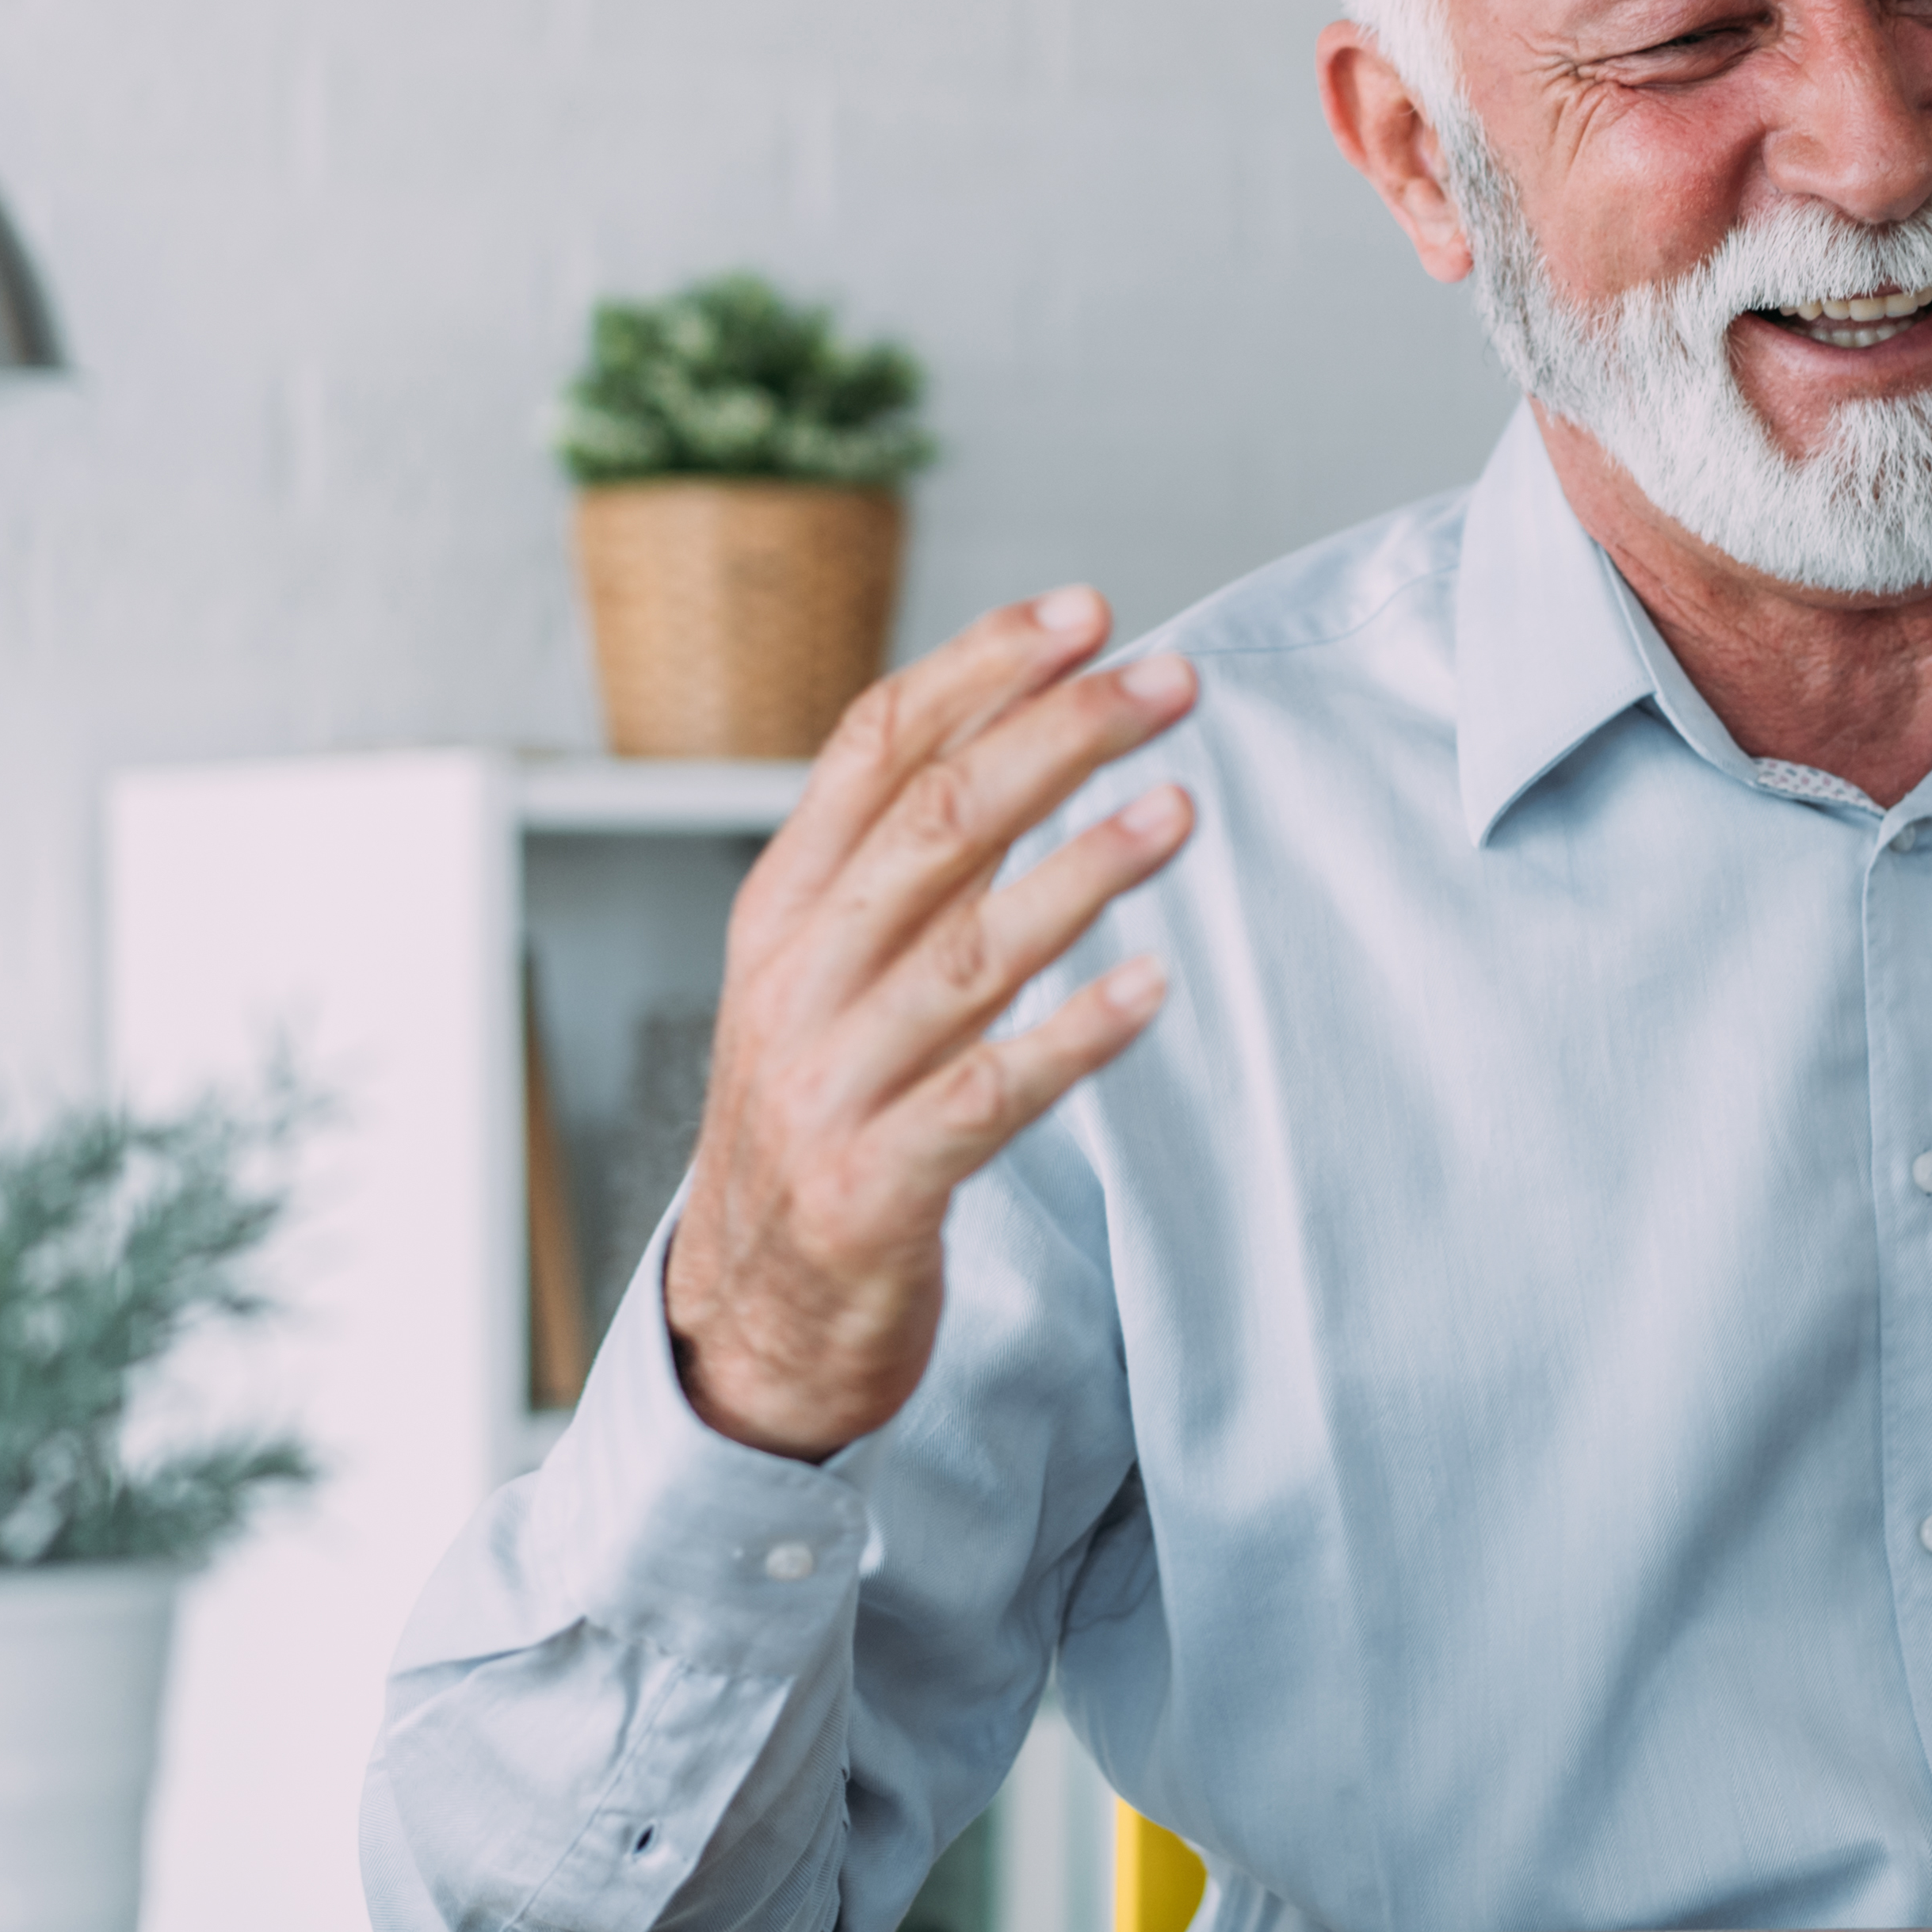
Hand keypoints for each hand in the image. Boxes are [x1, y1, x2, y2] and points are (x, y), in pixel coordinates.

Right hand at [663, 588, 1200, 1458]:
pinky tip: (1151, 988)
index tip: (1089, 611)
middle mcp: (796, 981)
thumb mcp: (830, 972)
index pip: (873, 745)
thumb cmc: (822, 1115)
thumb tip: (1029, 723)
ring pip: (966, 951)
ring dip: (1082, 870)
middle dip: (1059, 735)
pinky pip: (986, 1097)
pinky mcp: (876, 1188)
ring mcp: (829, 1086)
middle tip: (1171, 679)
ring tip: (1180, 809)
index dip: (982, 667)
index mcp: (782, 907)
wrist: (751, 1320)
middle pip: (932, 823)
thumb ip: (909, 864)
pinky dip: (1070, 1038)